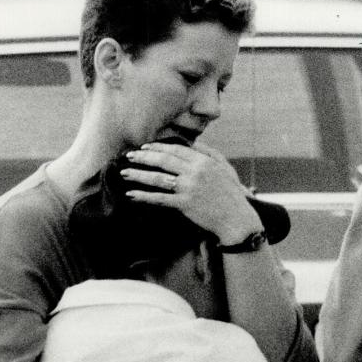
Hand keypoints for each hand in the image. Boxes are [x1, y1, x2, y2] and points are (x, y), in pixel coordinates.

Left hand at [122, 142, 260, 243]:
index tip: (144, 148)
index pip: (176, 149)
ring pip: (158, 178)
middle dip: (143, 157)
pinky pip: (160, 198)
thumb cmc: (232, 194)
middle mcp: (195, 172)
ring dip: (138, 175)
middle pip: (163, 160)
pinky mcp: (185, 204)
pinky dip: (144, 196)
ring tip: (124, 173)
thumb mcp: (225, 168)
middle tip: (128, 156)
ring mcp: (189, 188)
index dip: (158, 147)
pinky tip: (132, 194)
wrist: (237, 219)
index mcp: (204, 161)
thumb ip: (209, 153)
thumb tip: (192, 143)